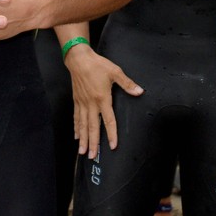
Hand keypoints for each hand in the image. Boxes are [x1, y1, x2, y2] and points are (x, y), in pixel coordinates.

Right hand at [64, 43, 142, 158]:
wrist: (79, 59)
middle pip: (93, 127)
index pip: (108, 120)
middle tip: (93, 156)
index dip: (111, 134)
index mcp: (102, 98)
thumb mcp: (115, 72)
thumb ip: (127, 84)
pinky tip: (76, 136)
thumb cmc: (98, 65)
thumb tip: (140, 91)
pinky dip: (76, 128)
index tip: (112, 146)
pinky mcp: (76, 101)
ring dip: (83, 139)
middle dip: (93, 143)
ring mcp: (82, 103)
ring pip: (83, 125)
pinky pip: (76, 117)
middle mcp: (91, 104)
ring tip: (82, 151)